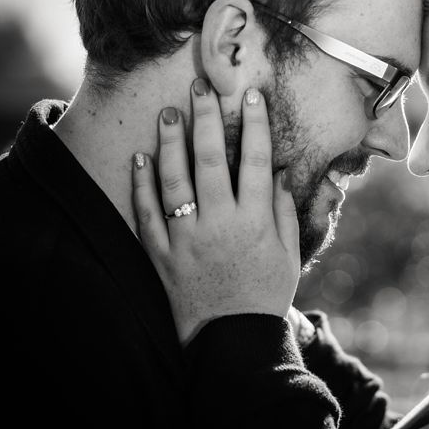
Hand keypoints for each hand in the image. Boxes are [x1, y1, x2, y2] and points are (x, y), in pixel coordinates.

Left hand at [132, 79, 299, 345]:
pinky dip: (141, 185)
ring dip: (169, 143)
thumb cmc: (265, 294)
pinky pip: (147, 214)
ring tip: (168, 113)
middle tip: (200, 87)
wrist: (231, 341)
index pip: (255, 161)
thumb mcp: (288, 253)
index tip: (252, 95)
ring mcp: (186, 238)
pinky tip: (140, 158)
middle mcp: (219, 224)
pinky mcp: (162, 255)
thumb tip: (274, 171)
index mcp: (254, 222)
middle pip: (209, 160)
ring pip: (173, 180)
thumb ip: (281, 210)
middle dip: (206, 119)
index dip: (255, 125)